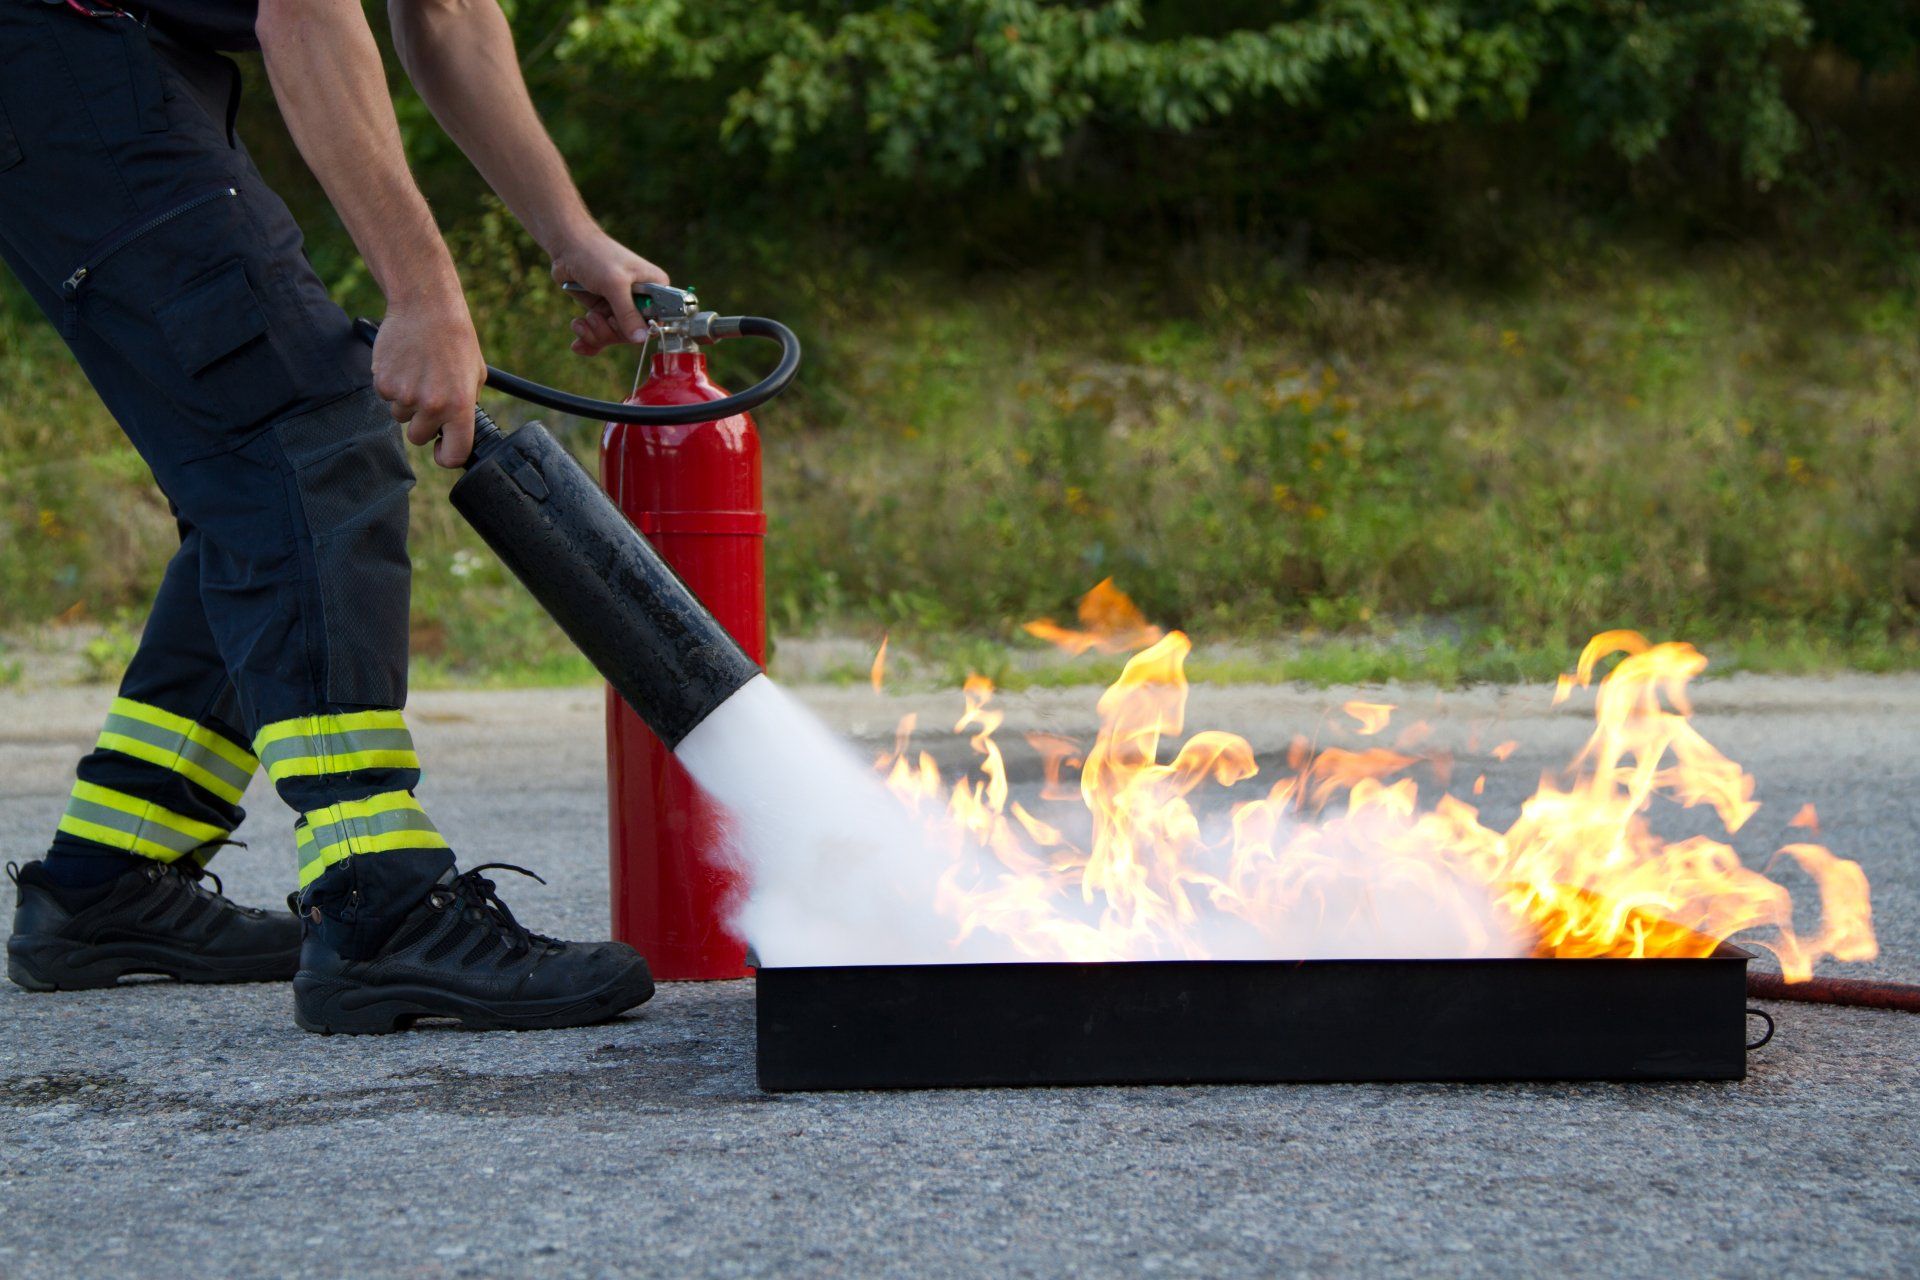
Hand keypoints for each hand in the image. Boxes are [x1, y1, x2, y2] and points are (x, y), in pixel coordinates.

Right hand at [371, 295, 487, 467]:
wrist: (426, 308)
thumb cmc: (456, 340)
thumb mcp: (475, 375)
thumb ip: (466, 406)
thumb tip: (459, 431)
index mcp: (460, 406)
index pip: (454, 455)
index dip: (447, 456)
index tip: (443, 449)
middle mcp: (432, 405)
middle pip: (419, 438)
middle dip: (423, 423)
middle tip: (429, 397)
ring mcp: (405, 395)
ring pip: (400, 417)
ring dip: (407, 403)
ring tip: (418, 373)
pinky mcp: (383, 383)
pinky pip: (385, 398)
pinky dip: (392, 386)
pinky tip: (404, 365)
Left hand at [549, 231, 669, 355]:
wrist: (567, 246)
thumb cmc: (596, 256)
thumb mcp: (614, 285)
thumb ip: (628, 313)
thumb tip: (642, 339)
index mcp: (655, 288)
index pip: (655, 322)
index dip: (636, 330)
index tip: (616, 321)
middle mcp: (640, 300)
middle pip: (632, 334)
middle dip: (609, 332)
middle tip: (593, 318)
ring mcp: (620, 306)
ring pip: (614, 336)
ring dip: (595, 334)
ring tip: (582, 321)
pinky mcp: (603, 310)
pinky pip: (600, 335)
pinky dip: (588, 340)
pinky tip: (577, 344)